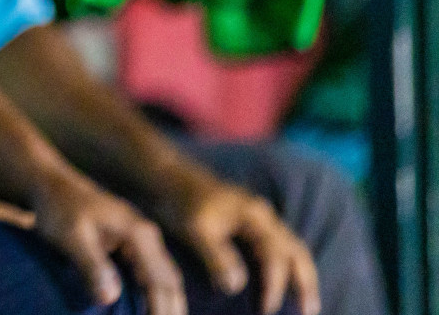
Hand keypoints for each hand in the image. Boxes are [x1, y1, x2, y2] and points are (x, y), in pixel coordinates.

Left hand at [31, 171, 184, 314]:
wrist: (52, 186)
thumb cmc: (59, 209)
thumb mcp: (71, 236)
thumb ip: (91, 265)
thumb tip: (110, 297)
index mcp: (139, 235)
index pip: (160, 283)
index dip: (161, 311)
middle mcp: (148, 237)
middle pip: (170, 283)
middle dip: (171, 311)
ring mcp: (142, 241)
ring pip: (165, 280)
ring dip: (166, 305)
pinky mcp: (133, 246)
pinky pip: (151, 275)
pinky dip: (155, 295)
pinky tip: (150, 311)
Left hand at [158, 171, 320, 314]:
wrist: (167, 175)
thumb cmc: (180, 200)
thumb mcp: (195, 229)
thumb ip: (216, 256)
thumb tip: (237, 286)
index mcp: (256, 216)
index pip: (275, 257)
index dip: (274, 286)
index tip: (266, 310)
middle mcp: (263, 217)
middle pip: (296, 251)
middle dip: (305, 283)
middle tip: (310, 313)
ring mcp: (258, 219)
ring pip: (290, 249)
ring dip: (300, 276)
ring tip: (304, 304)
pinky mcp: (248, 224)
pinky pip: (276, 248)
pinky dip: (285, 267)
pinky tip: (281, 283)